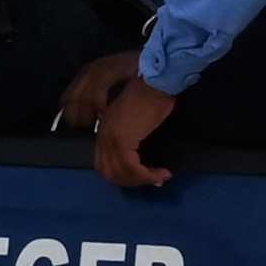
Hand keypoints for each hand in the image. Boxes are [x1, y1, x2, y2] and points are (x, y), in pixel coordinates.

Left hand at [60, 51, 179, 191]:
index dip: (123, 175)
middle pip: (108, 172)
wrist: (155, 83)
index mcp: (104, 131)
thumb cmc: (151, 98)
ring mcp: (110, 138)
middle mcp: (103, 136)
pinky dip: (147, 175)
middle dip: (131, 182)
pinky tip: (162, 173)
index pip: (104, 164)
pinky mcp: (122, 140)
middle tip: (152, 180)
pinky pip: (132, 168)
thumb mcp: (137, 122)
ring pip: (120, 173)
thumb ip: (133, 139)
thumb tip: (142, 160)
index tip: (144, 177)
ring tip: (159, 177)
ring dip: (141, 180)